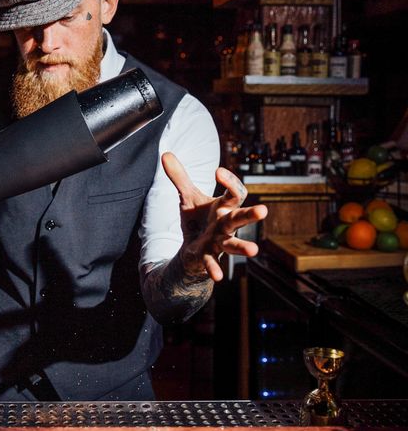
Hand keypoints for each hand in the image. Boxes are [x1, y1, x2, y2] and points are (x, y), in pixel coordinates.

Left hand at [161, 151, 267, 281]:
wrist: (192, 248)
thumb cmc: (197, 220)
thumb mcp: (187, 197)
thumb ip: (179, 177)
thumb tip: (165, 153)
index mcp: (224, 207)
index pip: (234, 193)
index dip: (229, 181)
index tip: (217, 171)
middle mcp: (226, 224)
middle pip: (240, 217)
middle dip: (250, 215)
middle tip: (263, 210)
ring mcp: (219, 242)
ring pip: (233, 244)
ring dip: (242, 248)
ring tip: (253, 251)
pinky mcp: (208, 256)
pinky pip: (213, 263)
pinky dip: (214, 269)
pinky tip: (217, 277)